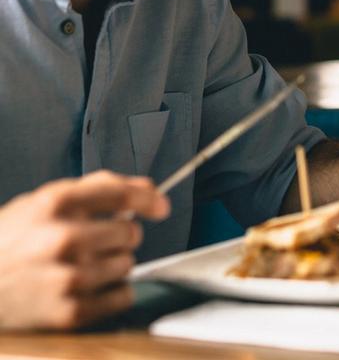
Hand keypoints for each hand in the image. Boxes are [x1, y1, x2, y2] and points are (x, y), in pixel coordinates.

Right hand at [0, 171, 169, 329]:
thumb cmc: (12, 241)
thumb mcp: (44, 202)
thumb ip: (96, 189)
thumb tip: (148, 192)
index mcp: (58, 203)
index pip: (122, 194)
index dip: (148, 198)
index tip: (160, 206)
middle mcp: (64, 238)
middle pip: (130, 232)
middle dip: (120, 236)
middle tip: (97, 243)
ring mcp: (67, 277)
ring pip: (127, 264)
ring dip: (114, 265)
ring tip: (84, 266)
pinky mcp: (68, 313)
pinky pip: (121, 297)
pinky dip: (113, 293)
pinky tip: (89, 288)